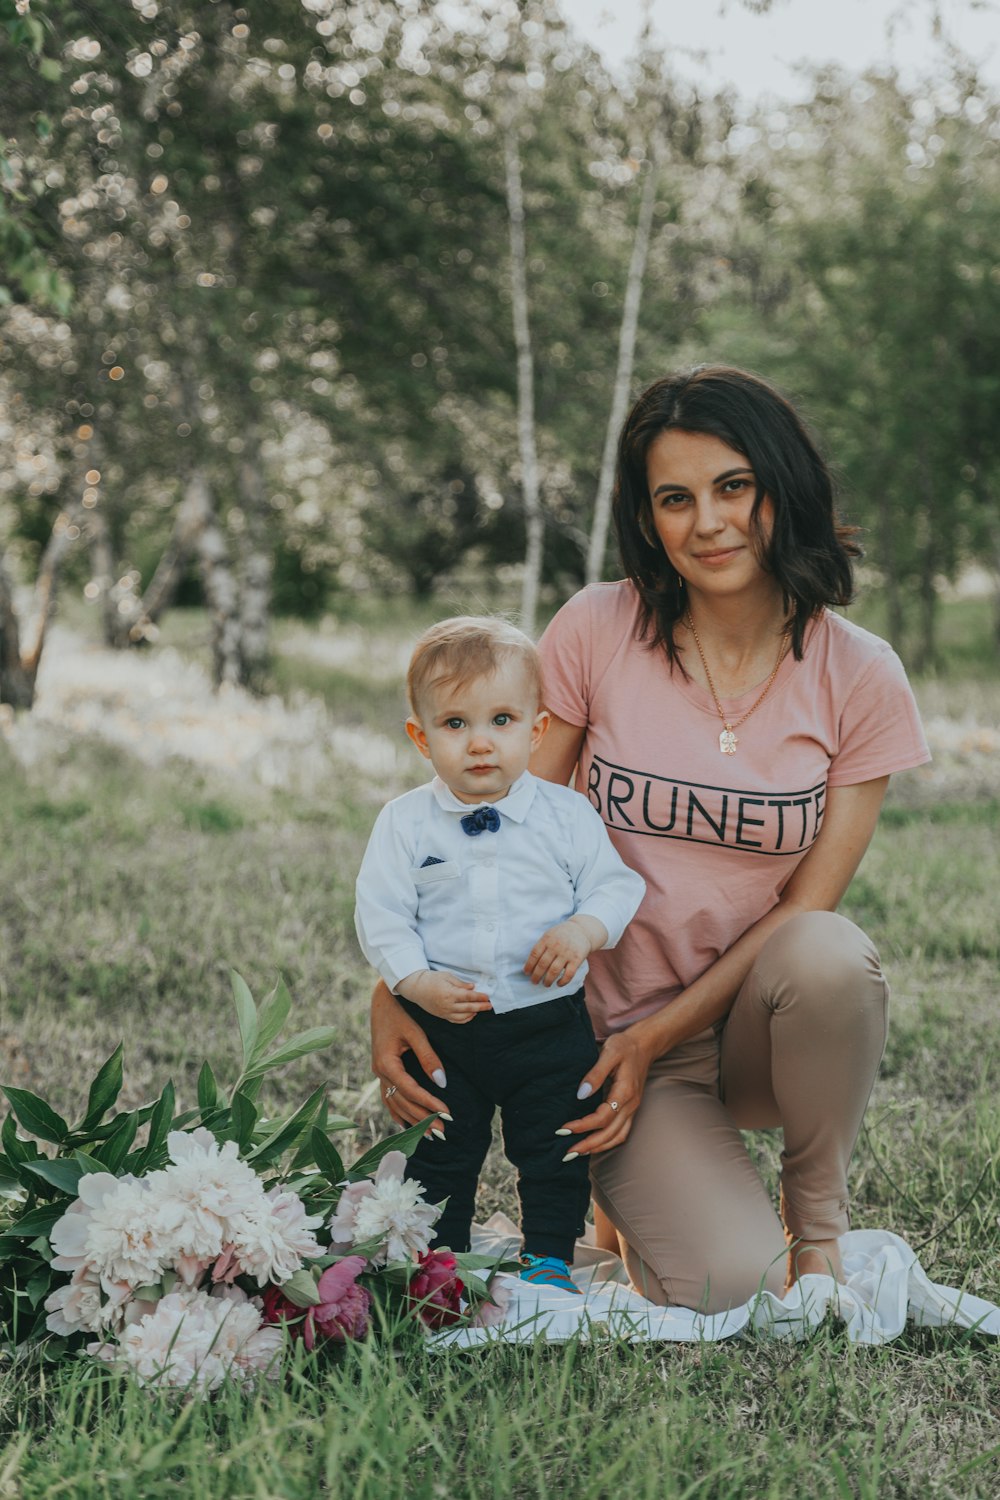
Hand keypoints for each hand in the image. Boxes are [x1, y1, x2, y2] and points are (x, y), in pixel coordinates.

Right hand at [370, 981, 449, 1130]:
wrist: (383, 999)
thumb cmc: (400, 1012)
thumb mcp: (416, 1033)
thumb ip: (428, 1058)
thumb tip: (442, 1082)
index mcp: (386, 1063)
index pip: (410, 1091)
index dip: (429, 1104)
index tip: (447, 1114)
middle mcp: (379, 1071)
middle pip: (402, 1102)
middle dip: (423, 1118)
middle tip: (443, 1132)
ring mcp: (378, 1072)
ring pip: (394, 1103)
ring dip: (411, 1119)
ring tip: (430, 1135)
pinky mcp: (381, 1070)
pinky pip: (388, 1097)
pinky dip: (397, 1112)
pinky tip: (406, 1124)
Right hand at [397, 969, 491, 1023]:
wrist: (416, 987)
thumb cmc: (431, 979)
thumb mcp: (447, 976)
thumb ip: (461, 984)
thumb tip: (472, 988)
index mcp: (449, 993)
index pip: (469, 997)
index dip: (480, 997)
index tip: (488, 997)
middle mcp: (447, 1005)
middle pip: (468, 1008)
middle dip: (481, 1006)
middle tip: (489, 1005)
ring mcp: (444, 1012)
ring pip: (463, 1017)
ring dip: (474, 1013)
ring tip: (481, 1009)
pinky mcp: (442, 1016)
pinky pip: (456, 1020)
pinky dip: (465, 1019)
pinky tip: (471, 1015)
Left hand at [523, 914, 606, 988]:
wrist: (582, 930)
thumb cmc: (561, 934)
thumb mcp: (549, 934)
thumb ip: (541, 946)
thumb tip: (530, 964)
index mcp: (547, 939)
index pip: (534, 954)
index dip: (529, 965)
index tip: (526, 973)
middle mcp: (556, 946)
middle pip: (543, 964)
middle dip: (536, 976)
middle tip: (534, 981)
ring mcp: (567, 953)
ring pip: (554, 971)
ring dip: (548, 980)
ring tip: (545, 984)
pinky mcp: (577, 959)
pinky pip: (569, 974)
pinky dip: (563, 982)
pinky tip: (558, 984)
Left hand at [555, 1026, 653, 1157]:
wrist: (644, 1045)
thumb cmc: (624, 1046)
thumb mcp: (609, 1052)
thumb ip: (595, 1074)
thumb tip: (581, 1094)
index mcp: (625, 1092)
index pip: (602, 1117)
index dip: (583, 1126)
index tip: (564, 1129)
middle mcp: (631, 1104)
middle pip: (610, 1133)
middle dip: (588, 1144)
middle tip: (567, 1152)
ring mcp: (633, 1108)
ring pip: (617, 1136)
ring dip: (598, 1147)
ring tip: (578, 1153)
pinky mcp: (631, 1109)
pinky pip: (621, 1132)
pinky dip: (608, 1142)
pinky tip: (594, 1144)